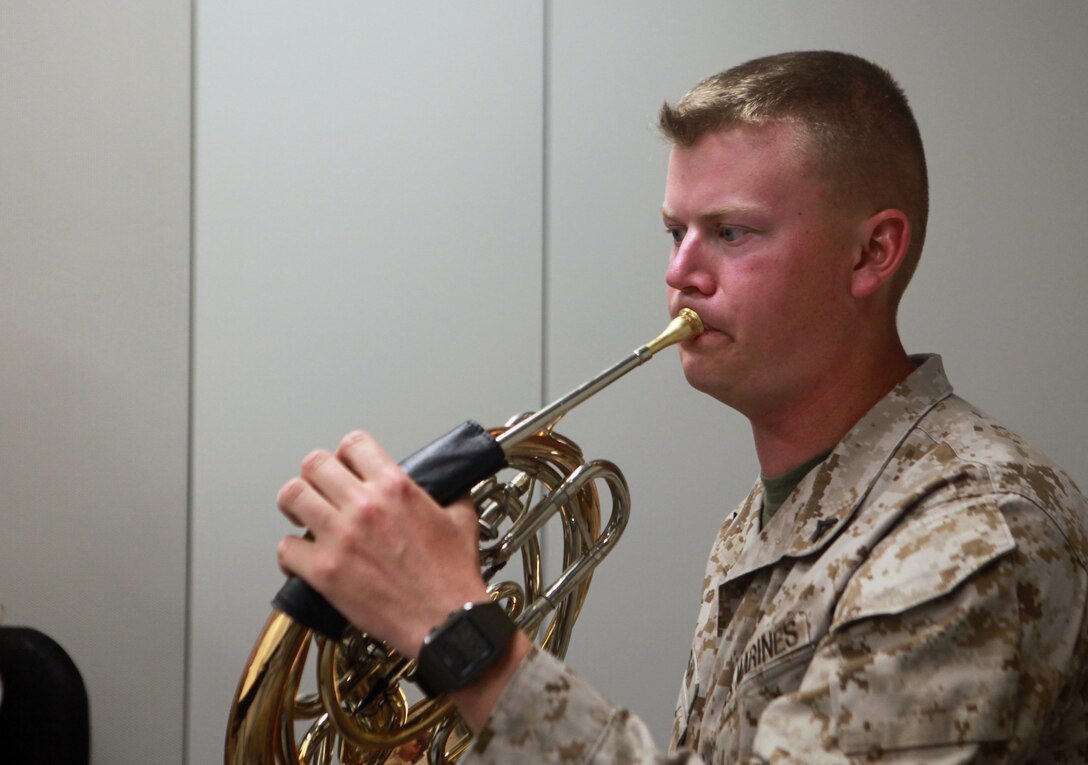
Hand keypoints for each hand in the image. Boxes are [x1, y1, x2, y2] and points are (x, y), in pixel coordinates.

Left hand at [275, 430, 489, 658]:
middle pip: (314, 464)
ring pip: (292, 496)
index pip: (353, 444)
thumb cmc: (452, 578)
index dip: (346, 453)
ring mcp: (340, 537)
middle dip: (315, 474)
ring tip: (302, 515)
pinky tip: (303, 557)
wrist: (445, 621)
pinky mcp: (324, 571)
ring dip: (295, 504)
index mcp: (395, 487)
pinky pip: (286, 548)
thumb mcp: (461, 520)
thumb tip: (448, 485)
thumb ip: (450, 494)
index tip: (346, 465)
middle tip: (320, 488)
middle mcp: (364, 505)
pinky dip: (291, 552)